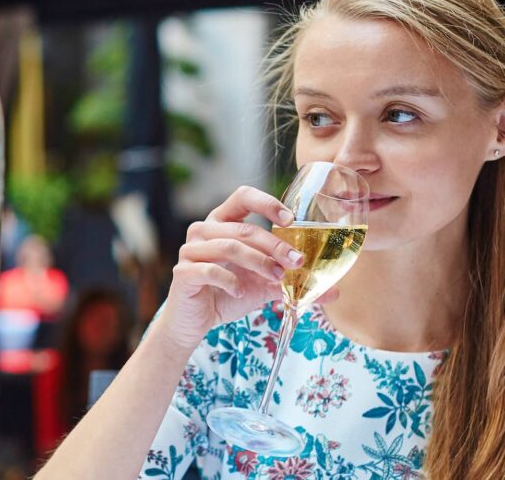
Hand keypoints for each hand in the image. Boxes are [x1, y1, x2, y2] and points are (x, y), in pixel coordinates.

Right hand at [158, 186, 335, 351]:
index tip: (291, 220)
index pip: (243, 196)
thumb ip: (292, 281)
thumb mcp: (263, 285)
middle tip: (297, 262)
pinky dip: (231, 281)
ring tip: (277, 279)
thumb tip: (334, 290)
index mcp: (222, 222)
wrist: (195, 321)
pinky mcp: (183, 272)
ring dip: (258, 263)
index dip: (267, 203)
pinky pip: (210, 270)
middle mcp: (203, 230)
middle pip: (243, 229)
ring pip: (229, 247)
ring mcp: (190, 250)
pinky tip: (241, 293)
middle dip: (275, 245)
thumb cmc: (228, 294)